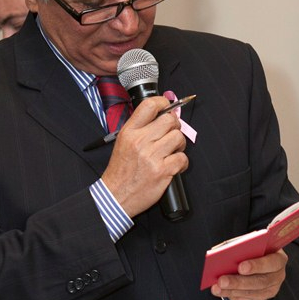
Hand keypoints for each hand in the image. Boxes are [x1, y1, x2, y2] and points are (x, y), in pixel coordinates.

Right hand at [101, 96, 187, 217]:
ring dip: (179, 145)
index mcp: (129, 132)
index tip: (168, 108)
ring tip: (171, 152)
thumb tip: (163, 115)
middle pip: (169, 120)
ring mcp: (151, 156)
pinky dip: (182, 163)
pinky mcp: (162, 171)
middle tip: (171, 135)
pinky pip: (182, 158)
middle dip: (175, 127)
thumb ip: (140, 128)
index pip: (149, 105)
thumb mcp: (123, 143)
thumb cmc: (121, 171)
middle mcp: (140, 141)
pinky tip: (173, 166)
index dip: (164, 103)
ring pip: (179, 137)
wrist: (116, 196)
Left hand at [211, 249, 287, 299]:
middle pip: (260, 282)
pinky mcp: (262, 299)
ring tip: (217, 288)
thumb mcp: (250, 244)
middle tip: (222, 280)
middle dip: (239, 282)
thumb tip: (224, 253)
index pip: (272, 262)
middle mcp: (278, 275)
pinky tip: (221, 291)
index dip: (257, 265)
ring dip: (232, 291)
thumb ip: (241, 247)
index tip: (241, 267)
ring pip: (252, 293)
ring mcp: (271, 289)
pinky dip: (233, 296)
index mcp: (278, 258)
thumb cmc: (253, 250)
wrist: (257, 261)